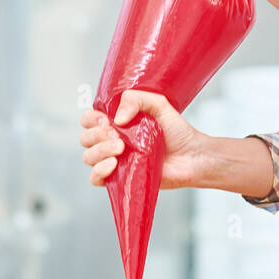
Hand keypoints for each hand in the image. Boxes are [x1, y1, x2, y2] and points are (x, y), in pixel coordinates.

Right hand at [79, 90, 212, 190]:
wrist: (192, 156)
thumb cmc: (177, 131)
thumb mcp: (159, 104)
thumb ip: (136, 99)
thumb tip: (116, 119)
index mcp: (117, 122)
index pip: (89, 119)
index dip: (92, 120)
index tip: (107, 121)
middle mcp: (112, 141)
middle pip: (86, 139)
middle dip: (97, 136)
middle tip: (119, 137)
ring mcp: (115, 160)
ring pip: (88, 157)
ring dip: (99, 152)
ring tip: (120, 149)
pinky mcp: (120, 179)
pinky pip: (95, 179)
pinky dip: (99, 172)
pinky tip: (113, 165)